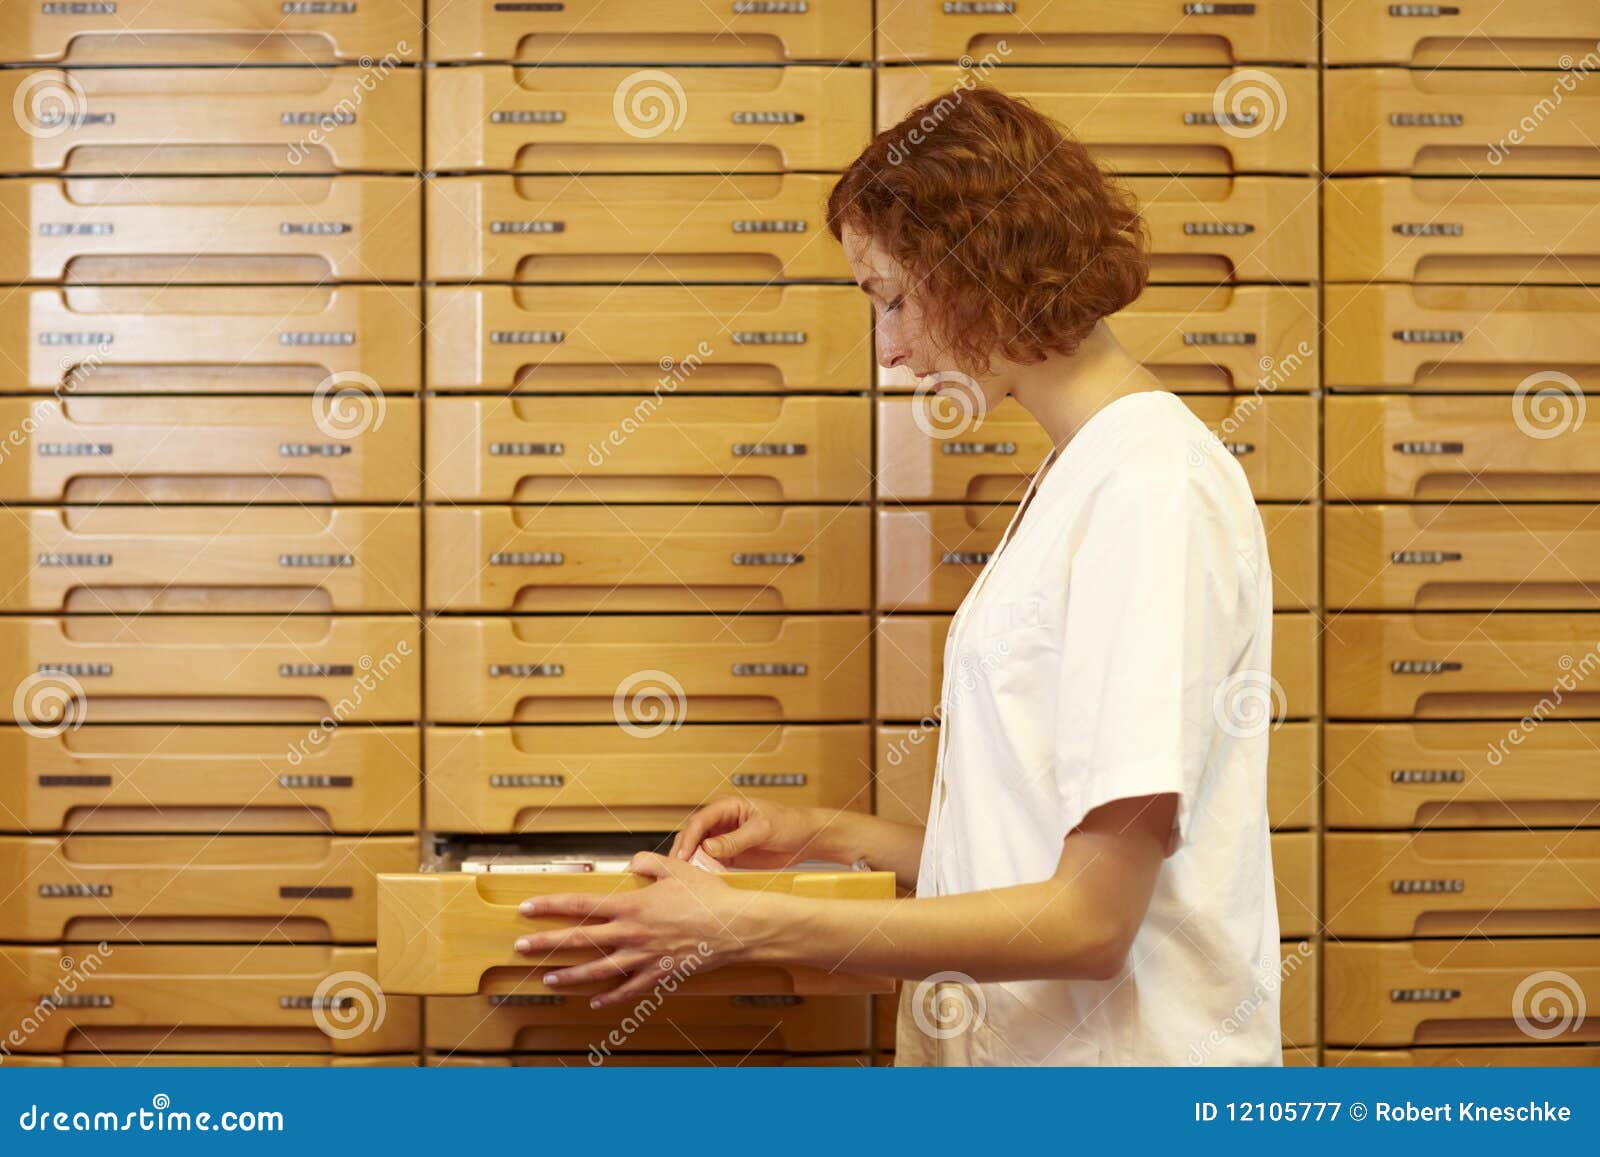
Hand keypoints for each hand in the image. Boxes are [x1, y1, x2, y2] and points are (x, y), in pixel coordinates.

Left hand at [512, 851, 758, 1008]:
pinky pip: (627, 990)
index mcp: (632, 905)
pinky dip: (609, 997)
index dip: (550, 906)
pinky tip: (594, 1000)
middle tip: (520, 947)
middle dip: (546, 943)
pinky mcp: (658, 975)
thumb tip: (632, 863)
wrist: (733, 927)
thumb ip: (648, 863)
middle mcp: (631, 933)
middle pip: (579, 940)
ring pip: (596, 970)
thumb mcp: (676, 868)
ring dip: (569, 975)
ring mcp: (643, 958)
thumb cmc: (708, 896)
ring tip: (547, 979)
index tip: (527, 908)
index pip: (580, 905)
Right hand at [669, 797, 828, 867]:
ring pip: (699, 851)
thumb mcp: (762, 829)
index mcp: (727, 806)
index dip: (688, 839)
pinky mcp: (730, 855)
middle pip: (694, 836)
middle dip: (684, 852)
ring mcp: (724, 839)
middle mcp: (721, 822)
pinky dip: (705, 872)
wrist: (807, 838)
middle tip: (677, 872)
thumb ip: (735, 839)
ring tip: (687, 880)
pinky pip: (711, 863)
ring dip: (692, 864)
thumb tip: (708, 848)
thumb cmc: (789, 823)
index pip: (699, 821)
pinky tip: (702, 883)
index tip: (682, 857)